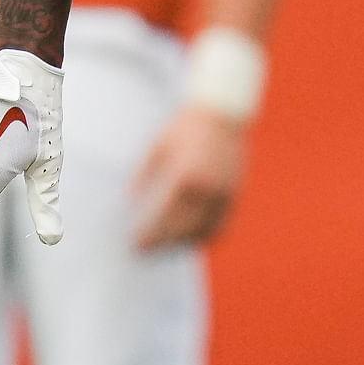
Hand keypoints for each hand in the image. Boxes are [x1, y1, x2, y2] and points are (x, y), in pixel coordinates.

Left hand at [130, 106, 247, 250]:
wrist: (222, 113)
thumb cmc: (185, 127)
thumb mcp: (157, 146)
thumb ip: (142, 174)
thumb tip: (129, 200)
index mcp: (186, 176)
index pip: (166, 216)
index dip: (150, 234)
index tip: (136, 244)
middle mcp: (208, 188)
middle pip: (184, 229)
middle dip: (164, 243)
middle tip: (146, 251)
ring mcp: (224, 193)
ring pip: (204, 231)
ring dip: (184, 243)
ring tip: (165, 248)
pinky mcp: (234, 194)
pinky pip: (220, 225)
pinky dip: (204, 236)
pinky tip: (188, 239)